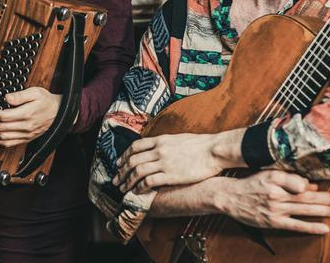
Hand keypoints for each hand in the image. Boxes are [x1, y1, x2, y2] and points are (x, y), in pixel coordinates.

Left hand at [0, 87, 61, 146]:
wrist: (60, 112)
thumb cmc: (47, 101)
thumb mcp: (36, 92)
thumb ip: (20, 95)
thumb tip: (6, 98)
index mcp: (27, 114)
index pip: (2, 116)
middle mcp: (25, 127)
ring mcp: (25, 135)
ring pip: (1, 137)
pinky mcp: (25, 139)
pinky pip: (7, 143)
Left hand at [113, 131, 238, 193]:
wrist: (214, 150)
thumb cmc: (200, 145)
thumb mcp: (178, 138)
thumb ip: (166, 143)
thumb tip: (159, 148)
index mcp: (160, 140)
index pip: (135, 147)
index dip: (124, 156)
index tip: (119, 163)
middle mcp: (159, 150)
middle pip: (133, 160)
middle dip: (122, 171)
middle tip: (116, 180)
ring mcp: (164, 162)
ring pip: (137, 172)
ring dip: (127, 181)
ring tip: (122, 189)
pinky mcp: (170, 175)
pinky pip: (149, 182)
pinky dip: (140, 187)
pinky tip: (137, 192)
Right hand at [217, 170, 329, 234]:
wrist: (229, 196)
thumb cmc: (250, 184)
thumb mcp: (268, 175)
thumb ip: (289, 179)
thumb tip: (310, 185)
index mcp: (275, 178)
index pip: (301, 183)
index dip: (314, 187)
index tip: (325, 188)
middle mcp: (276, 193)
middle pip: (306, 197)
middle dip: (325, 199)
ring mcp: (274, 209)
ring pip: (304, 210)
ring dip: (323, 211)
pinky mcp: (272, 222)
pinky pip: (296, 225)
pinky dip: (311, 227)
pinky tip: (324, 228)